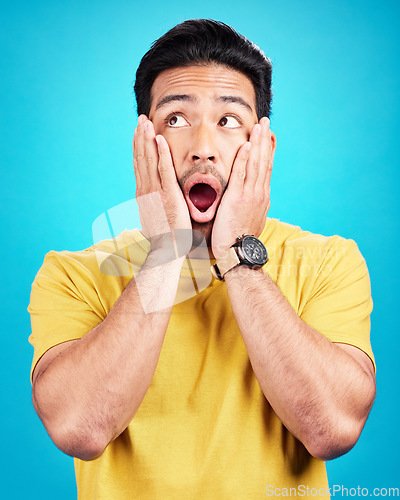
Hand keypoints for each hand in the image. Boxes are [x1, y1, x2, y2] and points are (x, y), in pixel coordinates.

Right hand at [133, 115, 191, 254]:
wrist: (166, 250)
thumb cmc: (164, 237)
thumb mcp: (154, 217)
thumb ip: (152, 206)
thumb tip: (150, 203)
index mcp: (143, 194)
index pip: (139, 165)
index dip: (138, 147)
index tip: (139, 133)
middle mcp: (146, 190)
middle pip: (141, 158)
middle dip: (140, 137)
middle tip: (140, 119)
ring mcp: (155, 192)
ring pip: (149, 160)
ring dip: (147, 139)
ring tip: (146, 122)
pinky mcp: (168, 195)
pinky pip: (164, 170)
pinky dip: (161, 153)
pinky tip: (159, 139)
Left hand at [211, 117, 273, 257]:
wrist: (238, 253)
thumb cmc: (239, 240)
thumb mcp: (250, 220)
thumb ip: (251, 207)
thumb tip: (253, 202)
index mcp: (262, 197)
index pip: (266, 169)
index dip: (267, 151)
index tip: (268, 137)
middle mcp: (260, 193)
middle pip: (264, 161)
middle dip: (265, 140)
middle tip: (266, 122)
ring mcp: (250, 195)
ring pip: (256, 164)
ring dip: (258, 143)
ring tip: (259, 126)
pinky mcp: (238, 198)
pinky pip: (242, 174)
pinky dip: (245, 158)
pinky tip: (247, 144)